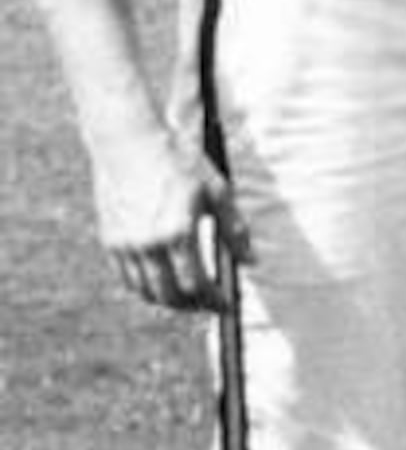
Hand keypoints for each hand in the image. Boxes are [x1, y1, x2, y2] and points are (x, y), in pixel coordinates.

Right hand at [95, 133, 241, 313]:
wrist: (129, 142)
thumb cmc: (179, 162)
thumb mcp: (217, 191)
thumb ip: (234, 230)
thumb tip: (251, 262)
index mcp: (178, 233)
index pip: (197, 285)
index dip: (213, 301)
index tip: (227, 305)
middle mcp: (148, 244)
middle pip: (170, 295)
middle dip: (193, 306)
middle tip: (210, 306)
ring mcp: (125, 245)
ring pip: (145, 291)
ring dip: (169, 301)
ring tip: (190, 298)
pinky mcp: (110, 240)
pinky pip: (127, 278)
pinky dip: (146, 288)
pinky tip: (164, 282)